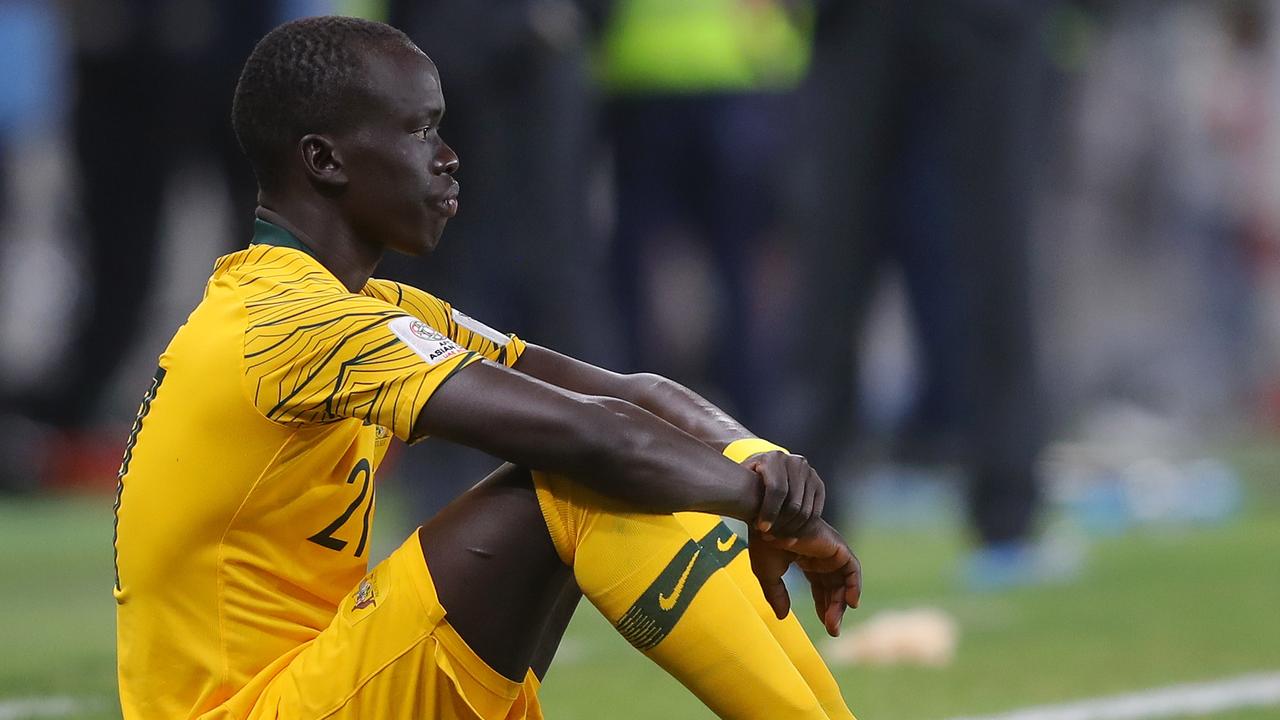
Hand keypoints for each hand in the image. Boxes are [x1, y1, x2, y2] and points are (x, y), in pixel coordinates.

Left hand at [745, 451, 824, 536]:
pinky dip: (803, 528)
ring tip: (777, 538)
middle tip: (768, 536)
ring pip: (805, 511)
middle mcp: (795, 462)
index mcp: (773, 458)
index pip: (777, 489)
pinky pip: (815, 512)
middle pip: (793, 503)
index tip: (761, 528)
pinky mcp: (818, 484)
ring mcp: (809, 473)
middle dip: (780, 525)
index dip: (769, 512)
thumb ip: (741, 488)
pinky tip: (790, 535)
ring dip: (791, 530)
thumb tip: (734, 502)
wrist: (769, 468)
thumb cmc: (751, 477)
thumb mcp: (743, 477)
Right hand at [748, 520, 860, 636]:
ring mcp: (830, 550)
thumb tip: (782, 617)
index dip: (823, 606)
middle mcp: (821, 554)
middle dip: (833, 609)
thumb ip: (776, 595)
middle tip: (832, 630)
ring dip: (841, 603)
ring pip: (844, 581)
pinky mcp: (837, 547)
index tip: (825, 625)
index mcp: (806, 557)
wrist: (766, 523)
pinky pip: (852, 568)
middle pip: (834, 586)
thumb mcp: (768, 575)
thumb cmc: (764, 543)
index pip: (821, 585)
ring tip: (834, 624)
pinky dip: (854, 585)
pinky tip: (851, 603)